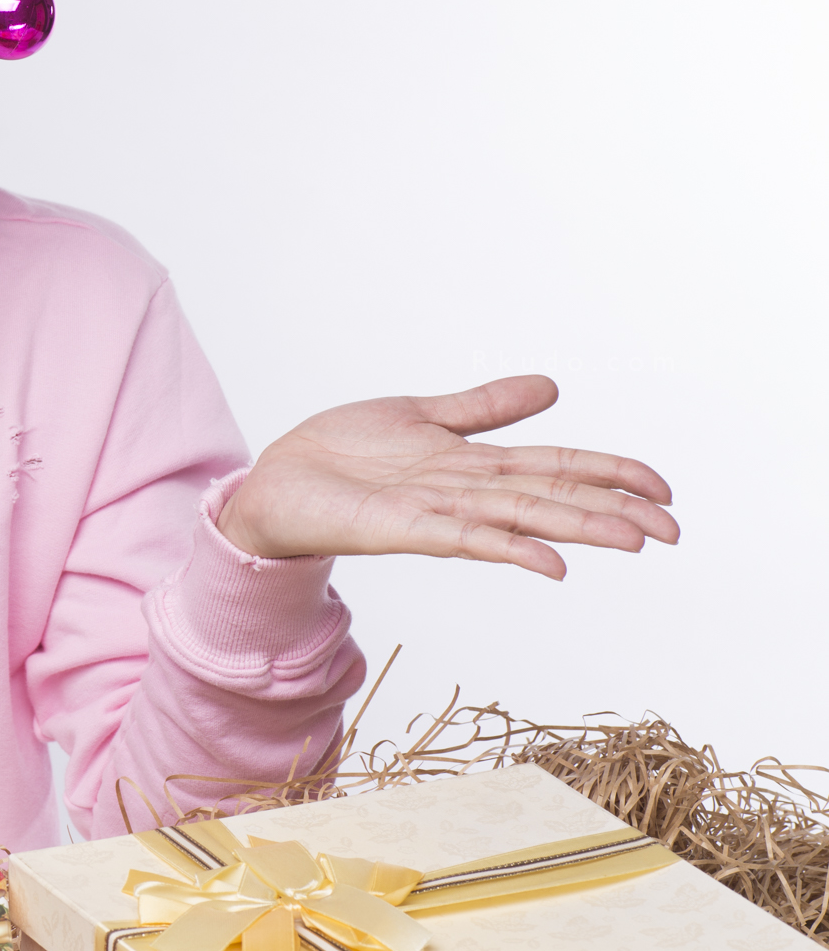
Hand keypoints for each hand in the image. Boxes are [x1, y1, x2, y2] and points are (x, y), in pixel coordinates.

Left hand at [216, 375, 677, 579]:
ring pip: (522, 519)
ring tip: (634, 539)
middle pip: (552, 498)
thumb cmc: (342, 454)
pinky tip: (551, 563)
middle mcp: (464, 492)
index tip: (665, 489)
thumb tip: (551, 387)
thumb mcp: (421, 415)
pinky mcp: (402, 528)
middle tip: (674, 530)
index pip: (557, 467)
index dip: (610, 474)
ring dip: (578, 529)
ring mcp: (437, 512)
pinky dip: (508, 547)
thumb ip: (484, 408)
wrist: (276, 482)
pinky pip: (464, 538)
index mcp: (472, 464)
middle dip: (613, 511)